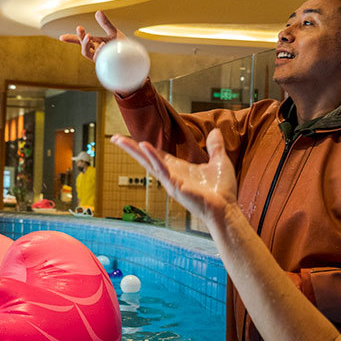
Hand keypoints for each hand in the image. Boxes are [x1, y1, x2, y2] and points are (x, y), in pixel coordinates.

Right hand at [59, 10, 125, 61]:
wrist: (132, 58)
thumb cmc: (122, 46)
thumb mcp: (113, 32)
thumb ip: (105, 23)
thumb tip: (97, 12)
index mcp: (95, 43)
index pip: (81, 40)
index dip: (71, 39)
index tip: (61, 37)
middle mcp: (95, 51)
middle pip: (82, 45)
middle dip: (79, 37)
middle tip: (80, 28)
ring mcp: (98, 58)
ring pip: (86, 53)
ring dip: (85, 44)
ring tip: (89, 35)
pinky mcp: (103, 63)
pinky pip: (97, 58)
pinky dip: (98, 51)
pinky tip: (103, 45)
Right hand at [111, 130, 237, 223]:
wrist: (226, 208)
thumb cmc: (221, 190)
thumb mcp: (219, 161)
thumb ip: (215, 147)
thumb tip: (215, 131)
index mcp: (177, 168)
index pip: (156, 154)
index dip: (143, 146)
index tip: (131, 138)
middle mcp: (170, 175)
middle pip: (146, 158)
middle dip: (130, 148)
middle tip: (114, 138)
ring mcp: (171, 181)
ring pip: (149, 163)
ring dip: (135, 151)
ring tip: (121, 140)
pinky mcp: (175, 186)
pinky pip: (162, 169)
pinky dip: (153, 157)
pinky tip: (144, 146)